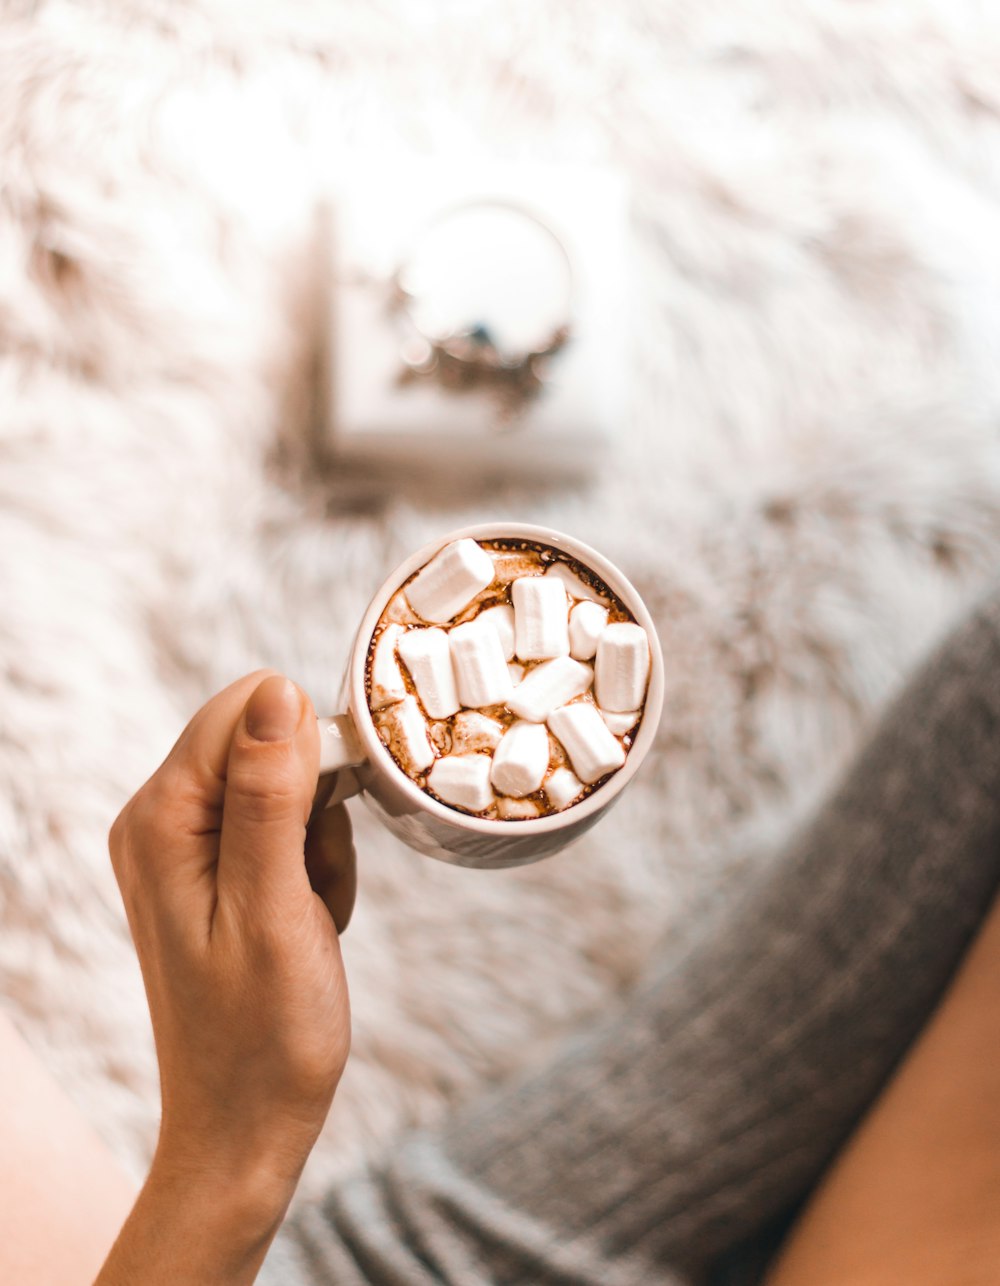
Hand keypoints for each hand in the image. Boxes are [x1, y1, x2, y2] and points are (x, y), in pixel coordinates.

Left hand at [102, 672, 354, 1280]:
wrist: (247, 1121)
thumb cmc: (261, 1033)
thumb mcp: (273, 908)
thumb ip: (270, 795)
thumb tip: (275, 690)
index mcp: (160, 820)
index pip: (241, 709)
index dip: (305, 745)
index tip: (334, 813)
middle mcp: (162, 820)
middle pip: (265, 742)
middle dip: (316, 802)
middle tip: (313, 881)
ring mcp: (188, 845)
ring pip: (289, 785)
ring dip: (323, 841)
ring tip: (312, 913)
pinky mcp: (218, 868)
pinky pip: (289, 825)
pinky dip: (317, 866)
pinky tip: (310, 922)